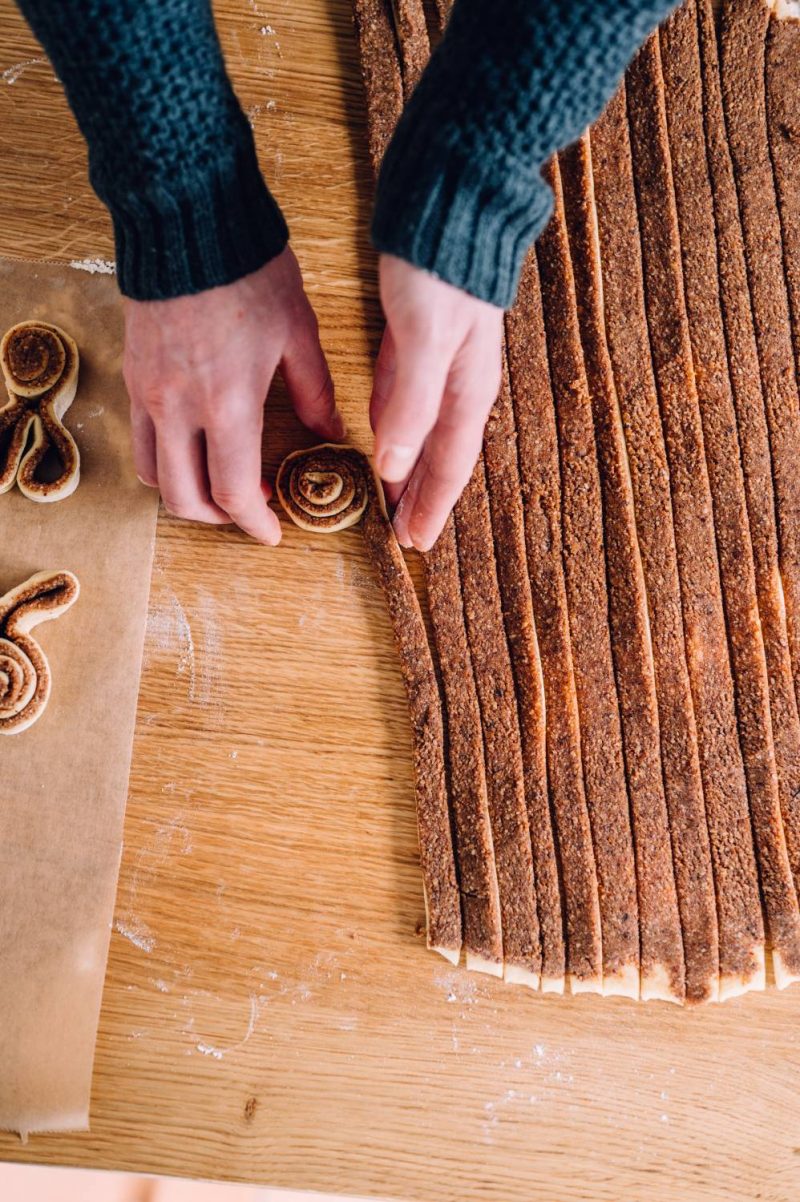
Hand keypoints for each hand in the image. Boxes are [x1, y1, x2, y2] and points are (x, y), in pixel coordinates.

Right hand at [124, 247, 343, 544]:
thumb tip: (331, 433)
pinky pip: (139, 440)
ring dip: (186, 494)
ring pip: (155, 476)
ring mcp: (148, 394)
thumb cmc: (251, 272)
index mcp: (228, 405)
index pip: (234, 492)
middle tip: (247, 511)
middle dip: (219, 518)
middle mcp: (179, 409)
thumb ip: (315, 392)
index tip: (273, 533)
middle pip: (187, 499)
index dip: (254, 523)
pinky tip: (190, 446)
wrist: (189, 222)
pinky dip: (163, 459)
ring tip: (217, 484)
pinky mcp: (133, 377)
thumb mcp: (298, 332)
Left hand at [370, 255, 503, 551]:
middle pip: (440, 457)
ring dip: (408, 469)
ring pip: (424, 433)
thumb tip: (393, 467)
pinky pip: (407, 402)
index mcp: (467, 389)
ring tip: (393, 500)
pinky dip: (396, 429)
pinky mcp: (419, 340)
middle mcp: (459, 383)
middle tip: (404, 536)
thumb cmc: (442, 267)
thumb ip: (412, 405)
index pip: (449, 465)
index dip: (432, 506)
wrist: (450, 198)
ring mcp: (441, 362)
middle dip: (422, 499)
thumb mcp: (426, 339)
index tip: (415, 544)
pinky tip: (382, 437)